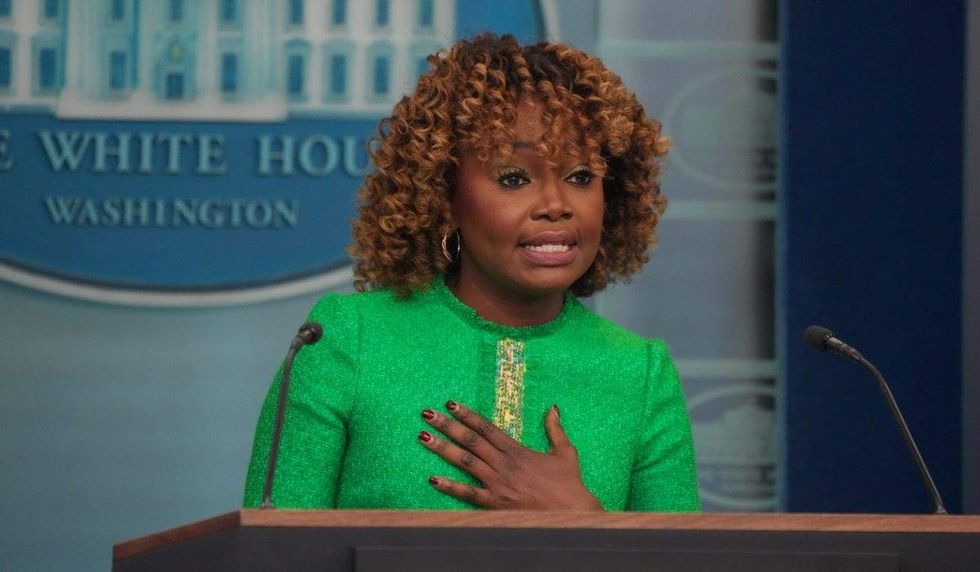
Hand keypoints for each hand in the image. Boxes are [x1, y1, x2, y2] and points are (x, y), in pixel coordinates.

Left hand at [418, 401, 602, 510]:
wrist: (573, 513)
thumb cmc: (569, 484)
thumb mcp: (565, 452)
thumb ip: (555, 429)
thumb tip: (553, 407)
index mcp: (517, 450)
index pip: (487, 428)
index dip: (467, 415)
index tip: (451, 404)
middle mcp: (504, 464)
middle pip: (470, 440)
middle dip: (447, 426)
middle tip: (427, 414)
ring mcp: (498, 484)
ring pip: (465, 462)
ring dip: (442, 449)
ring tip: (423, 437)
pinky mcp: (495, 503)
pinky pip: (468, 493)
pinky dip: (450, 486)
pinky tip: (433, 479)